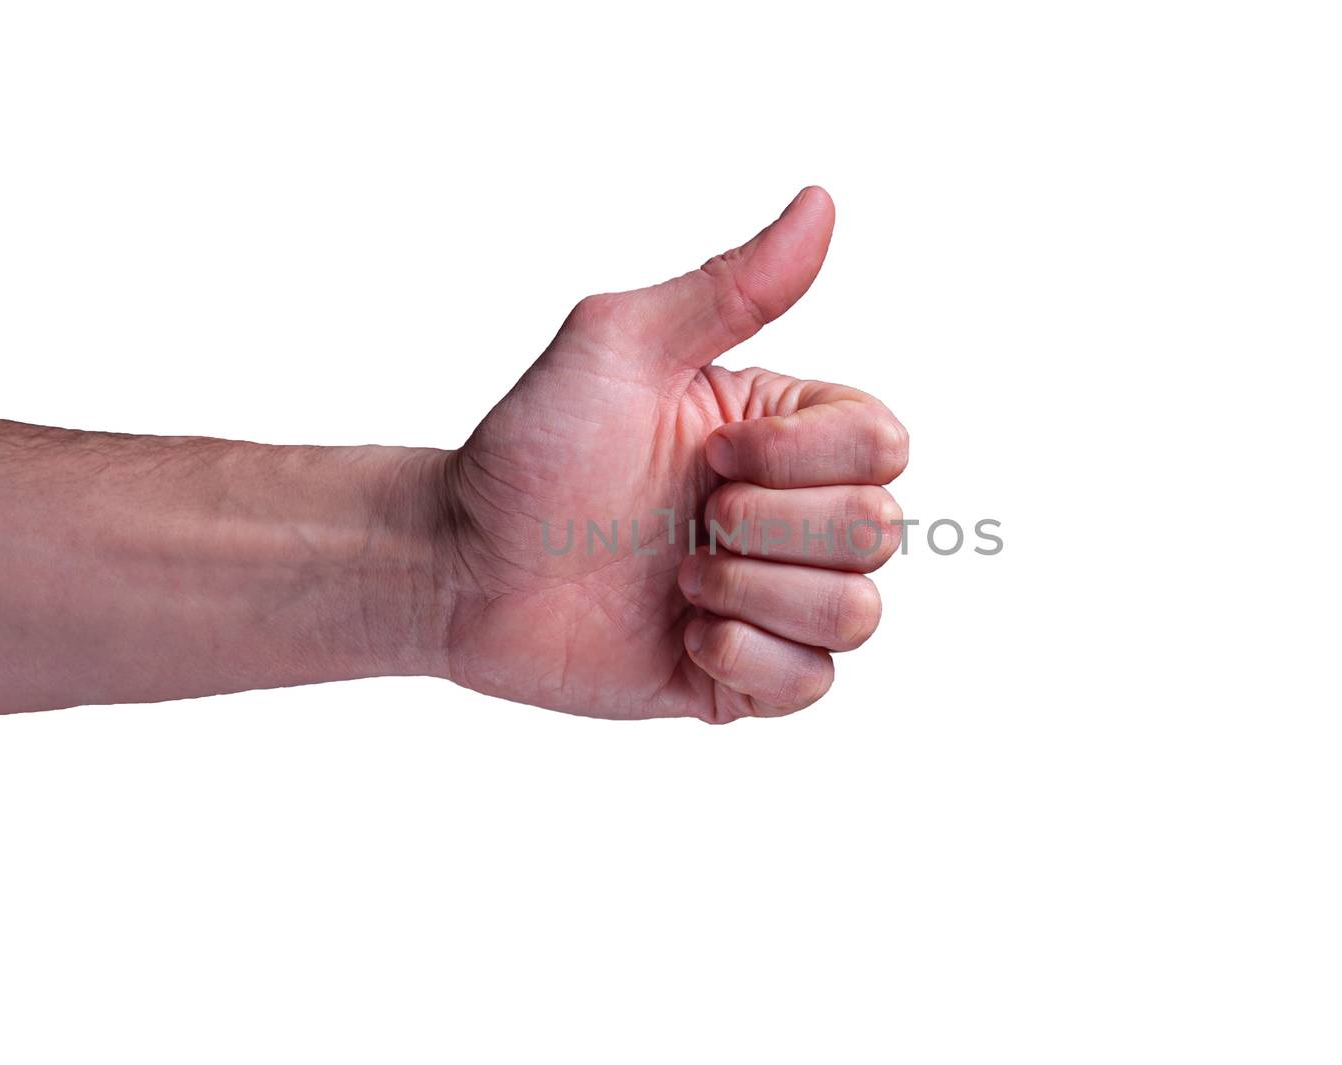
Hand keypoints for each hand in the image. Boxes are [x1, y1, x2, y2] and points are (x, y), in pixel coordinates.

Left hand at [439, 188, 908, 721]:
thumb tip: (822, 201)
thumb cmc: (532, 447)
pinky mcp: (745, 677)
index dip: (800, 457)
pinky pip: (813, 684)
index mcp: (784, 433)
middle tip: (686, 516)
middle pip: (880, 530)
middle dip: (768, 526)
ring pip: (858, 613)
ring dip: (754, 593)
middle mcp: (793, 514)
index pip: (882, 445)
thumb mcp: (621, 344)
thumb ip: (732, 285)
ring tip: (679, 580)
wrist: (459, 566)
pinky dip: (746, 660)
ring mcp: (772, 598)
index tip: (706, 451)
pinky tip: (683, 635)